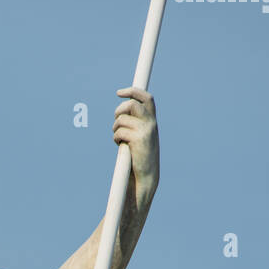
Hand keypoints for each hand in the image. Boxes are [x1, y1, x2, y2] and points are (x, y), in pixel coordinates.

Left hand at [113, 87, 158, 204]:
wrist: (146, 177)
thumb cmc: (141, 158)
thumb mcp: (141, 137)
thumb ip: (136, 124)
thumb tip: (121, 112)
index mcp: (152, 121)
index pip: (147, 98)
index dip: (133, 91)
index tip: (119, 92)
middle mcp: (151, 123)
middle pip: (131, 104)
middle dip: (118, 111)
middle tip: (116, 121)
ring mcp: (145, 130)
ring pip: (122, 119)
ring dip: (115, 128)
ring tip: (119, 138)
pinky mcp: (138, 139)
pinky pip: (119, 131)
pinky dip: (116, 138)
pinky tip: (120, 145)